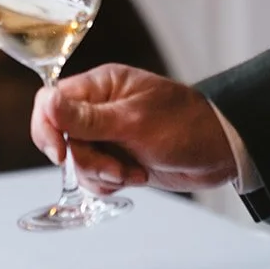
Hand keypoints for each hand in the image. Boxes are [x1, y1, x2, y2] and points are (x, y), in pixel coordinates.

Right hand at [30, 63, 238, 194]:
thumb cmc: (186, 126)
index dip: (47, 129)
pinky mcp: (117, 157)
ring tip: (132, 173)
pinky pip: (93, 175)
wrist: (222, 153)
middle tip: (115, 167)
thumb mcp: (133, 123)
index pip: (50, 101)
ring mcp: (107, 134)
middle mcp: (98, 108)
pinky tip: (136, 177)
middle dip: (85, 160)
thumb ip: (86, 118)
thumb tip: (47, 103)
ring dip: (101, 174)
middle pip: (61, 137)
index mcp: (100, 86)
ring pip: (76, 161)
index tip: (61, 154)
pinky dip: (110, 182)